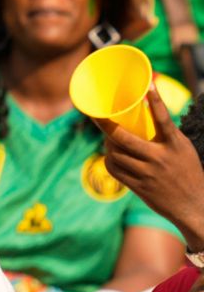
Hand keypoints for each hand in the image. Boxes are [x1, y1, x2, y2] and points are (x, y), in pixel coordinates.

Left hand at [93, 84, 203, 247]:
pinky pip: (115, 170)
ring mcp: (148, 174)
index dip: (157, 101)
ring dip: (107, 145)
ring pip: (116, 154)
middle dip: (106, 126)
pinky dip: (109, 161)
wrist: (194, 206)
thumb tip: (148, 110)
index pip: (164, 119)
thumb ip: (166, 133)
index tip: (149, 85)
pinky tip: (110, 156)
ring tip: (107, 139)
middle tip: (98, 117)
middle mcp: (160, 158)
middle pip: (124, 139)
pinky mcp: (139, 187)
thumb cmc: (187, 172)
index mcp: (175, 145)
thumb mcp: (183, 149)